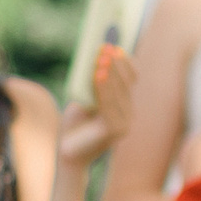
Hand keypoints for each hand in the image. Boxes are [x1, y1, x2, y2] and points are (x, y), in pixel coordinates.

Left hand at [59, 44, 137, 166]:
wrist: (68, 154)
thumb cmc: (75, 126)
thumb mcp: (85, 99)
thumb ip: (93, 85)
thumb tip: (96, 58)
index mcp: (124, 106)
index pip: (131, 80)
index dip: (125, 62)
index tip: (115, 46)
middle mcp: (128, 115)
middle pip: (127, 84)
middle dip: (116, 64)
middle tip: (107, 47)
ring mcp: (124, 124)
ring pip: (119, 92)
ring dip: (110, 72)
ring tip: (102, 57)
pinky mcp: (114, 130)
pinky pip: (108, 104)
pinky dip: (103, 88)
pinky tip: (97, 75)